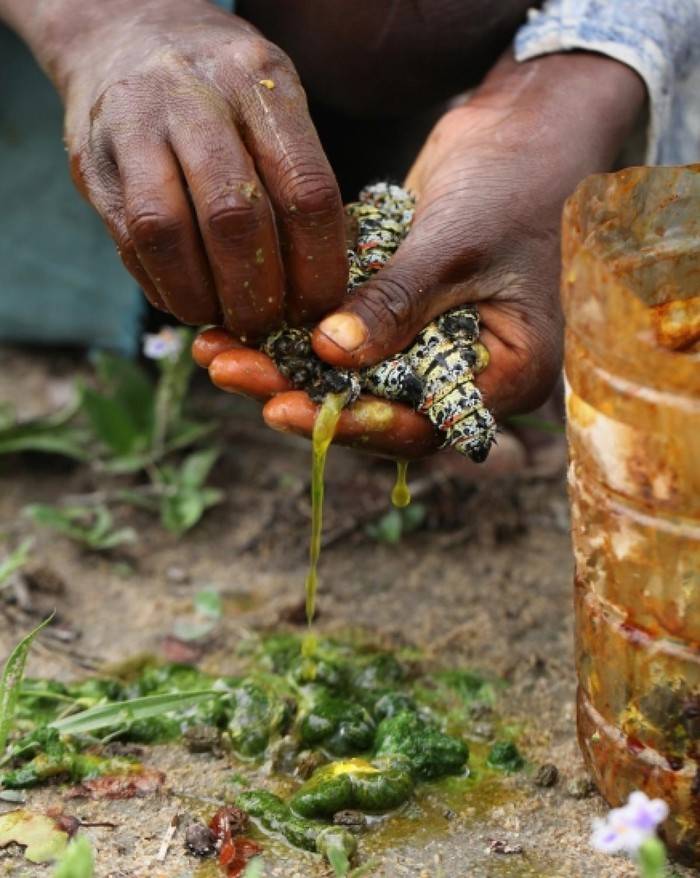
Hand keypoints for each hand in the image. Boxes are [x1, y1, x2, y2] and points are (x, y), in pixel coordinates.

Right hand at [53, 0, 347, 339]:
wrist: (123, 32)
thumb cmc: (220, 86)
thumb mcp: (273, 99)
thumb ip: (294, 173)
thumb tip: (316, 282)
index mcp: (257, 81)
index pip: (304, 191)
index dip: (318, 266)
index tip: (322, 305)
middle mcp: (191, 96)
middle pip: (234, 218)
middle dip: (258, 292)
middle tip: (270, 325)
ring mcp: (132, 126)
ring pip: (168, 233)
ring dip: (202, 296)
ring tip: (224, 318)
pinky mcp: (91, 163)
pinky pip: (129, 243)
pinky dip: (164, 286)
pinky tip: (188, 299)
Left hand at [195, 50, 644, 457]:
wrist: (526, 133)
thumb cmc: (515, 186)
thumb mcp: (455, 247)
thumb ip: (396, 304)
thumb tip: (330, 354)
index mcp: (507, 375)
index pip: (424, 423)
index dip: (355, 424)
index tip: (287, 407)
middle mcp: (465, 371)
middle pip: (376, 404)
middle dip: (301, 392)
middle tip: (231, 372)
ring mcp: (429, 344)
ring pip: (351, 375)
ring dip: (285, 365)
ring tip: (217, 352)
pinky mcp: (398, 314)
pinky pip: (344, 336)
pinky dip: (296, 329)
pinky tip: (237, 322)